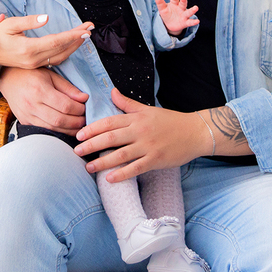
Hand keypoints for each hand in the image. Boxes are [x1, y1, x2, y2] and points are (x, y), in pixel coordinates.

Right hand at [0, 13, 93, 69]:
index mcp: (28, 48)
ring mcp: (34, 64)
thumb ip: (29, 21)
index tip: (85, 29)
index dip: (72, 35)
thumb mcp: (9, 24)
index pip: (56, 41)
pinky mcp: (34, 65)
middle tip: (90, 28)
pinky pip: (55, 59)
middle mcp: (33, 59)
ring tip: (85, 35)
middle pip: (62, 49)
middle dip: (78, 39)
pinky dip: (66, 51)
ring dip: (74, 46)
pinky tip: (72, 44)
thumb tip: (47, 17)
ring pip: (60, 56)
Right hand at [0, 66, 87, 132]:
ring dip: (69, 130)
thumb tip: (84, 98)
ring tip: (79, 126)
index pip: (65, 105)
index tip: (85, 107)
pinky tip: (66, 129)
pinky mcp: (24, 122)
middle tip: (85, 120)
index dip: (78, 109)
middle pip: (60, 120)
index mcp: (40, 90)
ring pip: (52, 128)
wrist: (8, 79)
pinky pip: (44, 130)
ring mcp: (27, 115)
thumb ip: (67, 87)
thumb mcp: (50, 74)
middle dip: (76, 122)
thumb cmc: (31, 74)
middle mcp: (32, 104)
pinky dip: (57, 131)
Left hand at [74, 88, 209, 181]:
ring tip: (88, 167)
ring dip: (102, 162)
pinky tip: (109, 179)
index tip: (79, 135)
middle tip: (76, 151)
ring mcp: (148, 146)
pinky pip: (135, 168)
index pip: (109, 122)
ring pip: (120, 155)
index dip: (92, 128)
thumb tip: (111, 92)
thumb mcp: (148, 109)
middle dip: (91, 145)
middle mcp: (140, 131)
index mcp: (136, 118)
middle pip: (110, 138)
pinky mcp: (156, 159)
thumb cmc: (170, 120)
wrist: (195, 132)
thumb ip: (127, 103)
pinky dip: (121, 174)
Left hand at [155, 0, 198, 36]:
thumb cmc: (167, 13)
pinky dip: (193, 22)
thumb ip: (160, 3)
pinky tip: (197, 21)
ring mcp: (184, 15)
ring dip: (192, 10)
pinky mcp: (186, 22)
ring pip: (189, 12)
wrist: (170, 24)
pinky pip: (190, 22)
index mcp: (175, 3)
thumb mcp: (162, 9)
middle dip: (183, 0)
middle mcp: (181, 8)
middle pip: (183, 3)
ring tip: (196, 7)